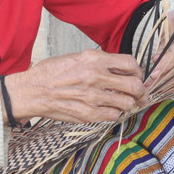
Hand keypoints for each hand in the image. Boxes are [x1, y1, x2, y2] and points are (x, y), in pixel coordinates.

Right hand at [5, 50, 146, 123]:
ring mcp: (92, 97)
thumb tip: (120, 68)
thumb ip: (99, 62)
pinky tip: (106, 110)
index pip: (130, 63)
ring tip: (120, 102)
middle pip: (135, 85)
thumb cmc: (52, 73)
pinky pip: (114, 116)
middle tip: (138, 94)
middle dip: (140, 91)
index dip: (137, 71)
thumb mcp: (76, 57)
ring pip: (127, 103)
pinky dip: (113, 114)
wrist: (32, 91)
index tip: (136, 76)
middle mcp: (96, 76)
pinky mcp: (88, 114)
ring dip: (127, 103)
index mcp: (93, 59)